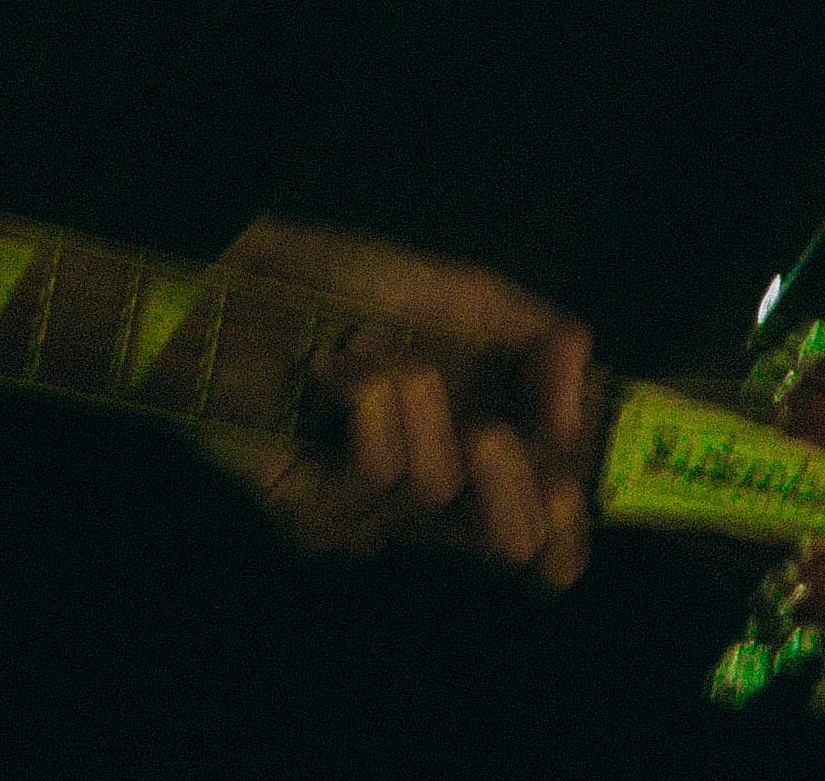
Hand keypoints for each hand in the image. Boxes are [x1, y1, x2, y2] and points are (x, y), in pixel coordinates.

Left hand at [212, 219, 595, 590]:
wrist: (251, 276)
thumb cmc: (354, 291)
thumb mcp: (472, 301)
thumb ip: (545, 345)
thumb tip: (573, 422)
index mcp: (480, 466)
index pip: (544, 549)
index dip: (569, 535)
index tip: (564, 483)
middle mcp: (430, 509)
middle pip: (511, 545)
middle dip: (510, 472)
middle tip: (484, 424)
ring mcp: (368, 520)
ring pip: (438, 489)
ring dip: (411, 390)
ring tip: (368, 350)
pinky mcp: (312, 518)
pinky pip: (376, 472)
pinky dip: (366, 396)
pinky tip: (333, 370)